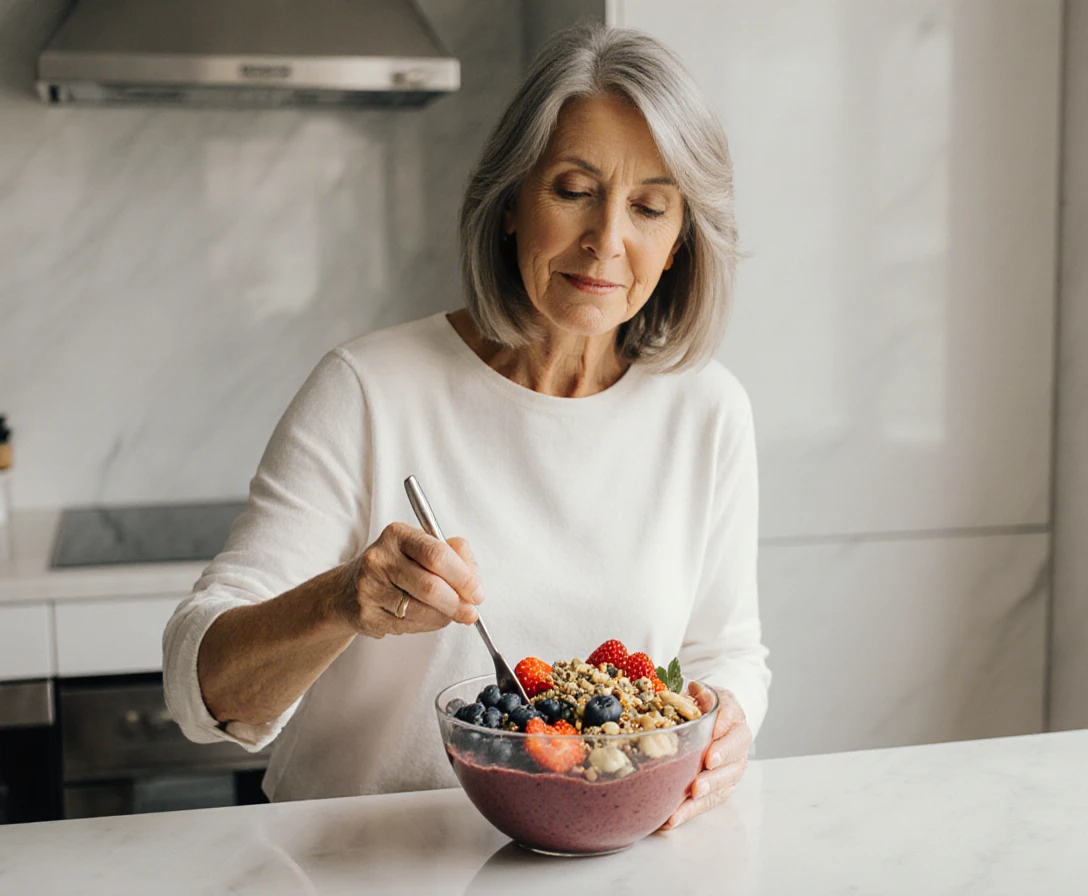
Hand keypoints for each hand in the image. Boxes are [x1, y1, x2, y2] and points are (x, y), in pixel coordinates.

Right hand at [337, 522, 484, 638]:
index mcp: (397, 535)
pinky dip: (428, 625)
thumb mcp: (420, 548)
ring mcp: (370, 588)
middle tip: (471, 611)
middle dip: (458, 603)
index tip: (477, 591)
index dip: (463, 577)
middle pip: (430, 587)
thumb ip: (454, 554)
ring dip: (445, 617)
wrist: (348, 590)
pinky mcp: (367, 614)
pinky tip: (428, 617)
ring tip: (450, 614)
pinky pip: (409, 626)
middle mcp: (380, 559)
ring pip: (422, 610)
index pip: (437, 554)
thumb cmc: (394, 566)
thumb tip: (474, 577)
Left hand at [660, 683, 750, 829]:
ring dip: (704, 795)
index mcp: (733, 716)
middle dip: (714, 775)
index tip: (710, 754)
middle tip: (697, 785)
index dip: (722, 743)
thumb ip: (699, 693)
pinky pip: (710, 800)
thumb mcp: (703, 691)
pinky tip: (673, 818)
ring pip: (724, 784)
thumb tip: (693, 688)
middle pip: (732, 762)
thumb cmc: (706, 703)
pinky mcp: (723, 784)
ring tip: (686, 803)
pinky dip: (692, 810)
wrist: (721, 714)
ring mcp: (733, 765)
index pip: (732, 727)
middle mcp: (738, 742)